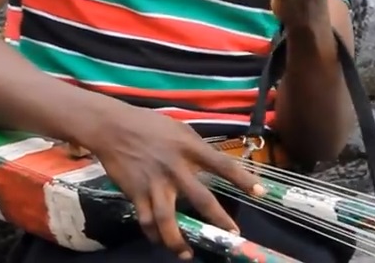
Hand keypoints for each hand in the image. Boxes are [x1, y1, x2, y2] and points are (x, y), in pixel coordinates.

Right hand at [84, 105, 263, 257]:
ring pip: (168, 220)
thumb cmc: (150, 125)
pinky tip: (161, 241)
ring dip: (178, 241)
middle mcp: (175, 168)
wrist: (113, 127)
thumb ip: (196, 149)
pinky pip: (147, 221)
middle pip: (201, 199)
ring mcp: (155, 184)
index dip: (243, 179)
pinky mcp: (136, 193)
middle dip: (218, 219)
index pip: (223, 165)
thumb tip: (213, 165)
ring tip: (187, 255)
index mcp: (190, 148)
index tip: (260, 193)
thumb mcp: (180, 129)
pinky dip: (154, 234)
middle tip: (232, 235)